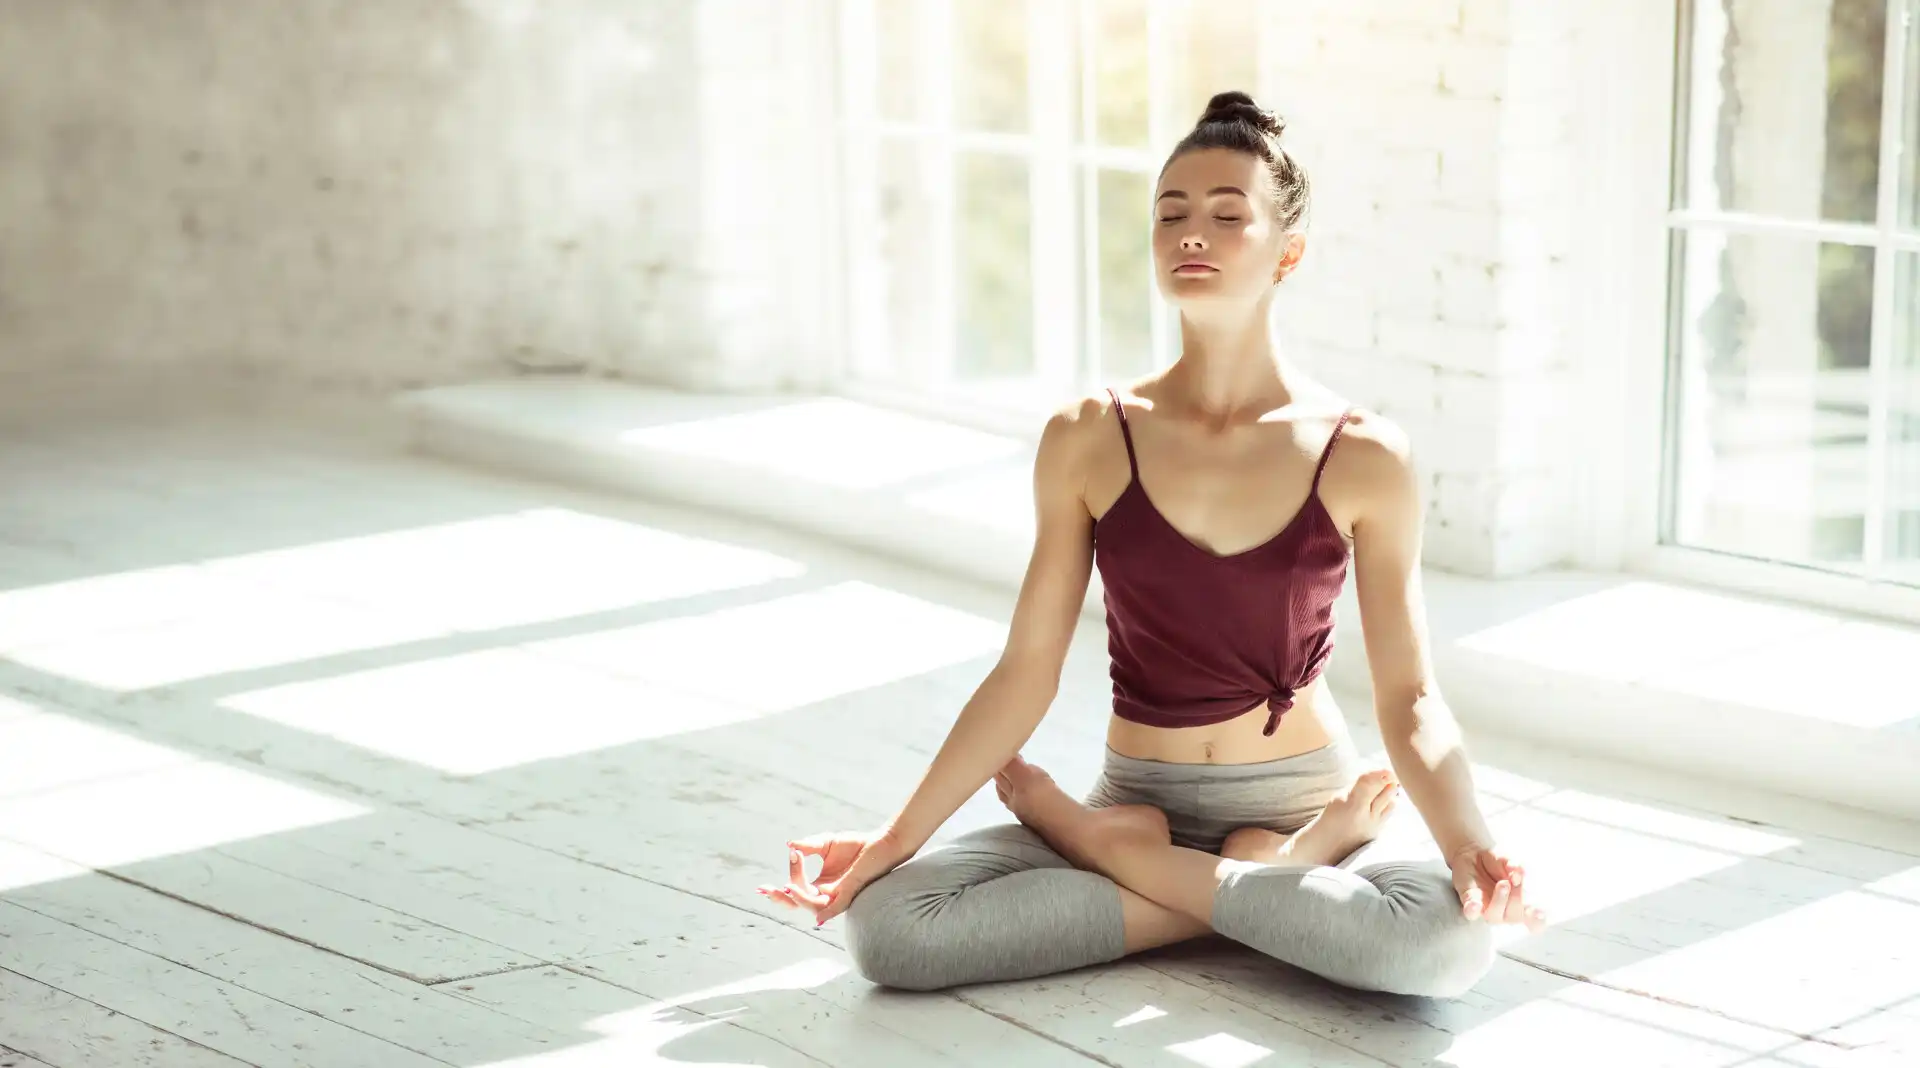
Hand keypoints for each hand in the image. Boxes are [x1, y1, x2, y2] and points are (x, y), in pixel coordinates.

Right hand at [757, 829, 907, 926]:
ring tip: (786, 886)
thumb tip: (790, 846)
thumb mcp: (826, 843)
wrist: (882, 843)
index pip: (795, 889)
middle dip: (779, 899)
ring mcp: (838, 896)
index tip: (791, 852)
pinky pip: (832, 906)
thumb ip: (808, 846)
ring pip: (811, 907)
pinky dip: (817, 905)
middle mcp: (826, 895)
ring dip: (796, 897)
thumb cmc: (857, 846)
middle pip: (797, 905)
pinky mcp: (850, 892)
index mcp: (820, 886)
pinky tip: (804, 896)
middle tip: (764, 890)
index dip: (785, 879)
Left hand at [1447, 843, 1546, 931]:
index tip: (1540, 912)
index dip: (1538, 920)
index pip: (1534, 921)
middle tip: (1517, 881)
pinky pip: (1471, 912)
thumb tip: (1520, 870)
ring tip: (1503, 884)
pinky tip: (1475, 904)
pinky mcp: (1469, 903)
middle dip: (1518, 900)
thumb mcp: (1509, 861)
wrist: (1473, 853)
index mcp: (1521, 905)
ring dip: (1500, 900)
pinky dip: (1473, 909)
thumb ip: (1515, 867)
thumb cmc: (1497, 863)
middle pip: (1515, 916)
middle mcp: (1505, 912)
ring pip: (1494, 916)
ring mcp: (1487, 909)